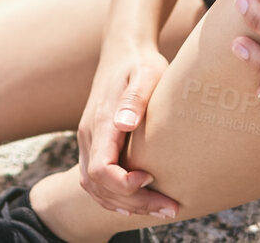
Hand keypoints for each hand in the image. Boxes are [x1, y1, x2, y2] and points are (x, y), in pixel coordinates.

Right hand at [76, 44, 177, 218]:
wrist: (122, 50)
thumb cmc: (140, 62)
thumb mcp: (145, 74)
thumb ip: (134, 98)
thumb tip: (124, 124)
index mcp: (100, 122)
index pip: (100, 170)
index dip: (124, 185)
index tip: (152, 179)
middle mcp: (88, 135)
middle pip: (99, 186)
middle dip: (134, 203)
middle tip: (171, 208)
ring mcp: (88, 140)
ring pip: (93, 188)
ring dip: (124, 204)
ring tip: (160, 209)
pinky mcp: (94, 143)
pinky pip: (94, 181)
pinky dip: (113, 198)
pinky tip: (137, 203)